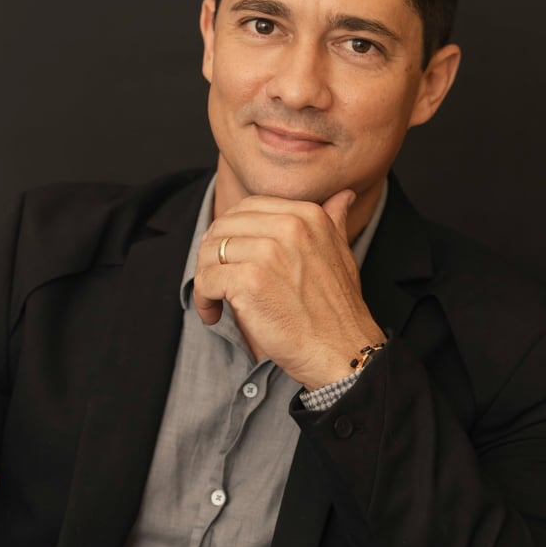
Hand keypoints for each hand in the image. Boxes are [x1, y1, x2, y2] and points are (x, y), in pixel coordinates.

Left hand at [193, 189, 385, 389]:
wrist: (342, 350)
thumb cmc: (338, 309)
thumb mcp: (341, 253)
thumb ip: (333, 220)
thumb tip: (342, 196)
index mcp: (307, 215)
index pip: (247, 208)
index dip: (230, 233)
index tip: (231, 258)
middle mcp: (289, 226)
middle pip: (224, 226)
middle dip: (212, 254)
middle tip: (216, 279)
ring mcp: (268, 252)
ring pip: (210, 252)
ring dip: (205, 278)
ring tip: (215, 300)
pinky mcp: (250, 281)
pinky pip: (206, 280)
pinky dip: (203, 299)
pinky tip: (214, 314)